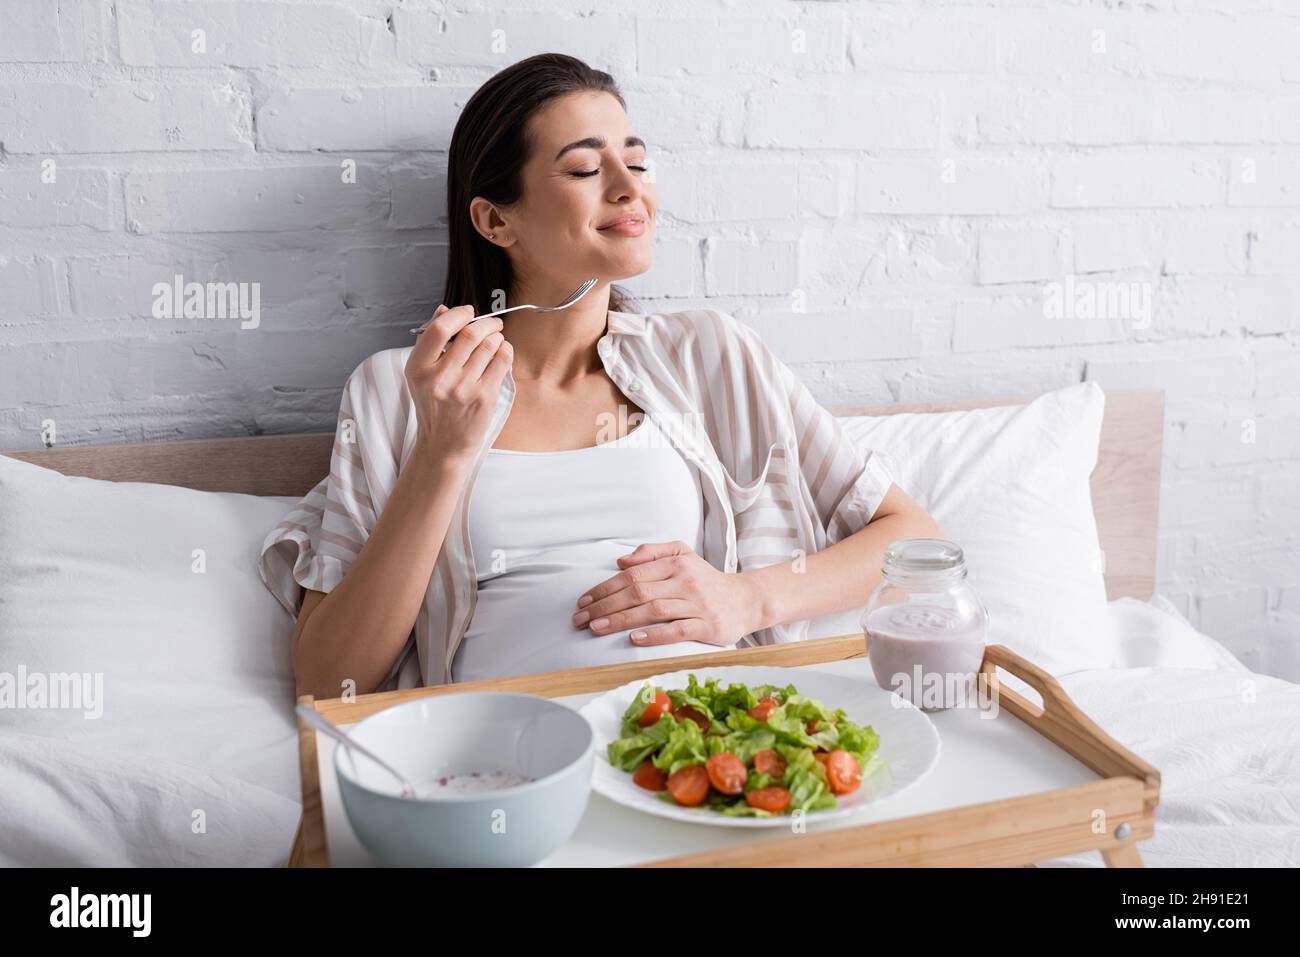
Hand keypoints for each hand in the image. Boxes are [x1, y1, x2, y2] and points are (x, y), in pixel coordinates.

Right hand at [405, 304, 512, 462]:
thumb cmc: (433, 406)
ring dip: (497, 336)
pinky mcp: (484, 397)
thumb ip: (429, 341)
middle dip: (486, 323)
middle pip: (470, 334)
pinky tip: (501, 351)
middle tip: (492, 323)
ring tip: (496, 339)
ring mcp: (464, 388)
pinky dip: (505, 349)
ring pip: (489, 345)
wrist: (443, 444)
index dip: (458, 314)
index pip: (440, 329)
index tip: (468, 312)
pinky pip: (502, 361)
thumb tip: (443, 310)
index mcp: (418, 368)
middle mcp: (440, 378)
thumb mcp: (420, 375)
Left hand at [571, 540, 763, 646]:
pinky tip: (633, 638)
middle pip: (638, 592)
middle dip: (605, 606)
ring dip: (621, 620)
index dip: (604, 588)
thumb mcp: (683, 555)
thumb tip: (620, 561)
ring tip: (596, 628)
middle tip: (581, 619)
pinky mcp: (707, 626)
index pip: (632, 574)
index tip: (583, 602)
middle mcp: (685, 581)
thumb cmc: (706, 580)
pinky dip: (654, 634)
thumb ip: (651, 552)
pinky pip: (677, 630)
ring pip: (653, 610)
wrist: (746, 600)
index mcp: (676, 563)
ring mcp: (697, 604)